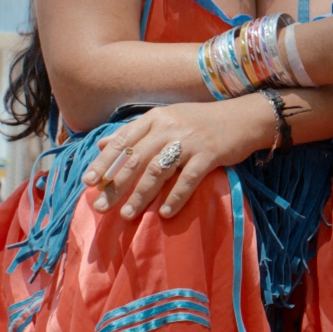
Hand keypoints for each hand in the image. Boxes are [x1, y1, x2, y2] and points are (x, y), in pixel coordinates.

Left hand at [81, 97, 277, 219]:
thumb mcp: (166, 119)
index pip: (123, 140)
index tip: (88, 182)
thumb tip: (102, 144)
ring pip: (158, 170)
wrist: (244, 117)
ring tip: (128, 214)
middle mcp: (169, 127)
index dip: (104, 162)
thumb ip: (135, 132)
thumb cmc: (201, 121)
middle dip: (116, 185)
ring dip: (141, 195)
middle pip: (136, 158)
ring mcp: (190, 140)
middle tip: (100, 207)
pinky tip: (165, 213)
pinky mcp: (210, 154)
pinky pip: (188, 179)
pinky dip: (175, 197)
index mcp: (155, 118)